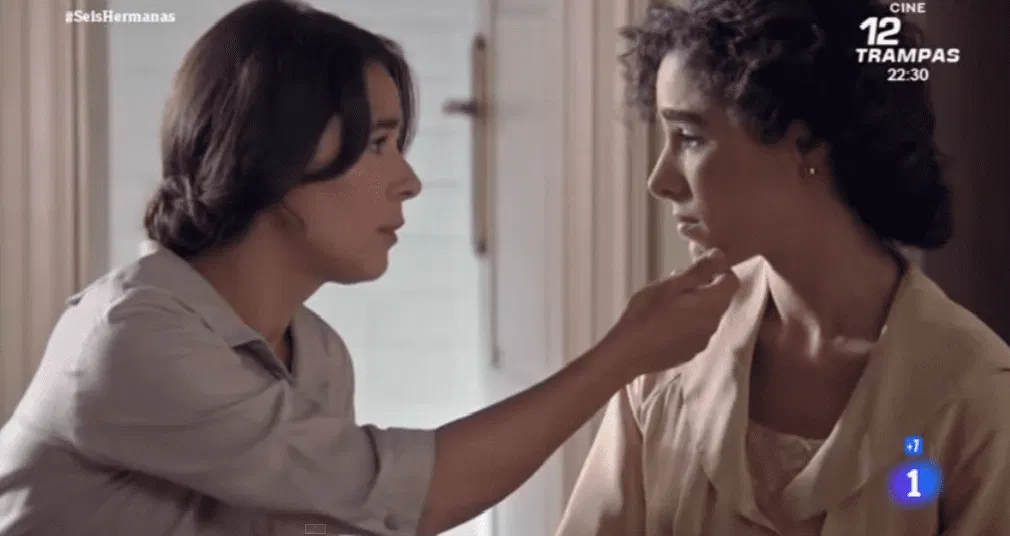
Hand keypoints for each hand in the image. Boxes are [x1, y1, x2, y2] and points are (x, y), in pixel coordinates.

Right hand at [597, 248, 738, 378]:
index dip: (719, 269)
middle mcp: (713, 323)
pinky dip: (687, 323)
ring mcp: (702, 340)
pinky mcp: (691, 352)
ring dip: (695, 306)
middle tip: (677, 284)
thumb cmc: (647, 315)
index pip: (732, 280)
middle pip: (720, 299)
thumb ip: (699, 270)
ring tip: (668, 304)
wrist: (629, 352)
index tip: (699, 267)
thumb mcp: (671, 284)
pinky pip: (696, 331)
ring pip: (707, 315)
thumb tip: (719, 256)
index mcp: (712, 303)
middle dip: (704, 287)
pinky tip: (666, 323)